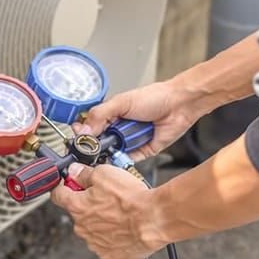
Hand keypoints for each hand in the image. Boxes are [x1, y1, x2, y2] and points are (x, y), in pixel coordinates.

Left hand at [51, 163, 165, 258]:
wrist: (155, 219)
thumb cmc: (132, 198)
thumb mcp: (104, 173)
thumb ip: (84, 173)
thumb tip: (74, 171)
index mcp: (76, 206)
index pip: (58, 195)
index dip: (65, 186)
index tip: (71, 184)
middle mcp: (81, 227)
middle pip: (77, 213)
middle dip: (88, 205)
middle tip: (107, 198)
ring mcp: (94, 243)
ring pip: (92, 229)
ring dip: (101, 222)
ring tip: (120, 214)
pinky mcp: (109, 256)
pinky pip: (105, 245)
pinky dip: (112, 238)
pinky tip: (124, 228)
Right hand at [73, 81, 199, 160]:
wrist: (179, 105)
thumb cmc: (154, 97)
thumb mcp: (121, 102)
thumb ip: (100, 114)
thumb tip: (84, 129)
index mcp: (109, 115)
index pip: (89, 127)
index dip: (83, 133)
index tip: (79, 138)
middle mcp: (117, 129)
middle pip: (98, 143)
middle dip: (94, 146)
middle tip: (91, 147)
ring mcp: (128, 141)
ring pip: (110, 153)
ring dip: (108, 153)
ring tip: (108, 149)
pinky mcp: (140, 152)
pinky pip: (126, 160)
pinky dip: (121, 161)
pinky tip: (117, 158)